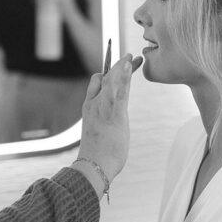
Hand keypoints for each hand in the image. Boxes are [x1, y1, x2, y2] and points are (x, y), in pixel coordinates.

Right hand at [77, 54, 142, 182]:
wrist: (93, 166)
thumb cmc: (98, 156)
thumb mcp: (100, 136)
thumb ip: (105, 126)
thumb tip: (112, 128)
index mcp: (90, 109)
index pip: (99, 85)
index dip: (109, 74)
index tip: (119, 67)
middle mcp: (94, 105)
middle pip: (105, 80)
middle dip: (118, 67)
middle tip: (130, 56)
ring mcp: (102, 108)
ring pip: (112, 82)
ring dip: (122, 67)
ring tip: (130, 56)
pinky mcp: (113, 113)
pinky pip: (119, 89)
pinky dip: (123, 75)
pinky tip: (128, 65)